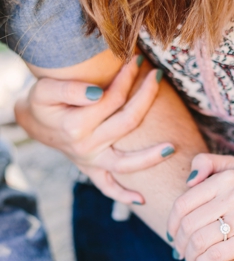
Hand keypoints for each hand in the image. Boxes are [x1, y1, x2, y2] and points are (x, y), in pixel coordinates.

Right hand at [14, 57, 172, 203]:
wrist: (34, 121)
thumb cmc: (44, 101)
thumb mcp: (46, 90)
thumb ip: (69, 89)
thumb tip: (97, 93)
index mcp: (75, 125)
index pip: (112, 99)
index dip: (126, 77)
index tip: (137, 60)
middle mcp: (85, 147)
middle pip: (127, 122)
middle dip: (145, 96)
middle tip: (157, 74)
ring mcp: (91, 162)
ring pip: (126, 162)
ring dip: (151, 157)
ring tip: (173, 148)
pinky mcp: (92, 171)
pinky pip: (108, 188)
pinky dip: (123, 195)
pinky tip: (142, 200)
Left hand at [167, 153, 233, 260]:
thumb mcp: (232, 169)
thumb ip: (206, 162)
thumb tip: (189, 180)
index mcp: (227, 178)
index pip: (184, 204)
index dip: (171, 223)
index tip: (171, 234)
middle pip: (190, 225)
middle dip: (179, 243)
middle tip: (179, 251)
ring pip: (201, 241)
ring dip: (189, 256)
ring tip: (189, 260)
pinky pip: (218, 255)